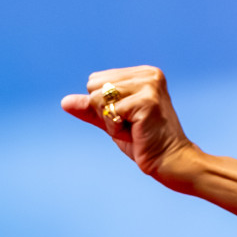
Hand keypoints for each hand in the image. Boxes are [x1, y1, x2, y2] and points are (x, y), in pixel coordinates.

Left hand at [62, 66, 198, 185]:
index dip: (104, 105)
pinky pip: (109, 112)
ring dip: (111, 120)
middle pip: (94, 85)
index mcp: (143, 73)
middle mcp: (148, 74)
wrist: (171, 162)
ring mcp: (149, 86)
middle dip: (105, 111)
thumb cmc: (145, 142)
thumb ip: (91, 109)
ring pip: (98, 98)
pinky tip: (137, 133)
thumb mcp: (114, 121)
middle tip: (132, 124)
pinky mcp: (146, 101)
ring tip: (135, 128)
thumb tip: (65, 102)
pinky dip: (116, 128)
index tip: (130, 118)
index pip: (96, 80)